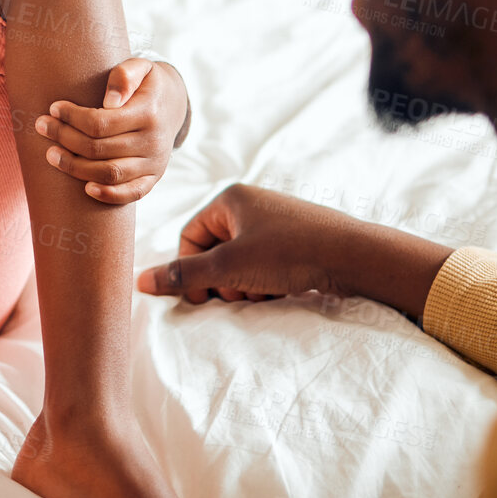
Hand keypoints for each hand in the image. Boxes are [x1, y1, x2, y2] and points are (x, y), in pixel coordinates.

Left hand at [35, 57, 188, 203]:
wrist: (174, 104)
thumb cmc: (147, 83)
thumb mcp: (141, 67)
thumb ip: (124, 75)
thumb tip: (110, 101)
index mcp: (148, 113)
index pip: (101, 122)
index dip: (73, 117)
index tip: (53, 108)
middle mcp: (153, 141)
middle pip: (99, 148)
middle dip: (65, 138)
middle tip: (42, 127)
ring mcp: (154, 163)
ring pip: (109, 173)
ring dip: (76, 167)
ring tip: (51, 154)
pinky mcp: (153, 178)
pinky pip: (132, 193)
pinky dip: (109, 195)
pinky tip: (86, 189)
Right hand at [135, 183, 453, 316]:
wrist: (356, 256)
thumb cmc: (290, 254)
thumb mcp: (231, 268)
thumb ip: (185, 276)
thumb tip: (140, 282)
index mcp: (229, 199)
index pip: (189, 237)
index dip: (192, 271)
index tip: (205, 299)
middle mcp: (250, 203)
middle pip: (214, 250)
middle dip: (222, 280)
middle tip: (241, 295)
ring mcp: (275, 219)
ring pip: (240, 260)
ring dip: (244, 285)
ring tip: (264, 294)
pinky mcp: (296, 237)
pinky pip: (264, 262)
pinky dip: (265, 281)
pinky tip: (281, 292)